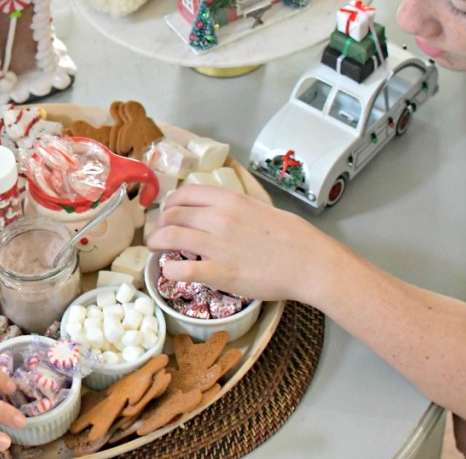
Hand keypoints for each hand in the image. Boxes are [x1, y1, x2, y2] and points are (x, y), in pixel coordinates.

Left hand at [145, 185, 355, 304]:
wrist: (310, 263)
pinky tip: (169, 270)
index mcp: (230, 200)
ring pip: (170, 237)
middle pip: (173, 215)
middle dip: (160, 224)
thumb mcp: (260, 208)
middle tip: (159, 233)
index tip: (168, 212)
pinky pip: (182, 269)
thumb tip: (215, 212)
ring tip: (154, 248)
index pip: (185, 194)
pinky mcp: (220, 272)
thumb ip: (234, 208)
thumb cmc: (292, 237)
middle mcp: (219, 218)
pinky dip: (169, 269)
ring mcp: (217, 245)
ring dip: (156, 242)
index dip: (170, 203)